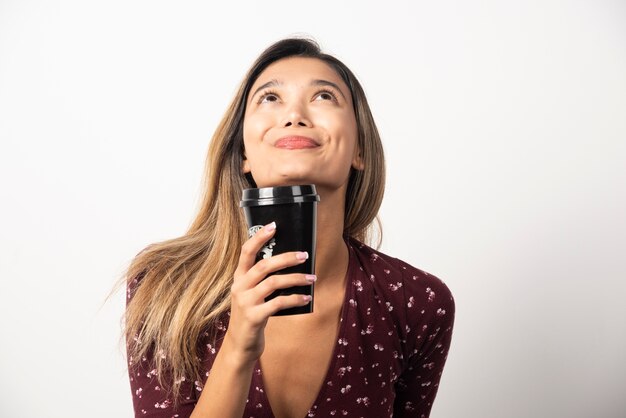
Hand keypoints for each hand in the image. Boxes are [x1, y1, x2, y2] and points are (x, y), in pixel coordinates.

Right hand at [224, 221, 314, 364]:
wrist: (240, 344)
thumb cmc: (252, 313)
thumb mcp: (251, 293)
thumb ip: (262, 279)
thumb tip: (290, 261)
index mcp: (239, 277)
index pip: (246, 251)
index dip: (259, 237)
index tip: (274, 225)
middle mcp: (239, 287)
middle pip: (264, 265)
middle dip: (287, 258)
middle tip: (305, 255)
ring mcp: (246, 302)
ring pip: (273, 283)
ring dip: (296, 279)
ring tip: (312, 278)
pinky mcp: (254, 317)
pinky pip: (278, 303)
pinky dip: (295, 299)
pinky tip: (307, 297)